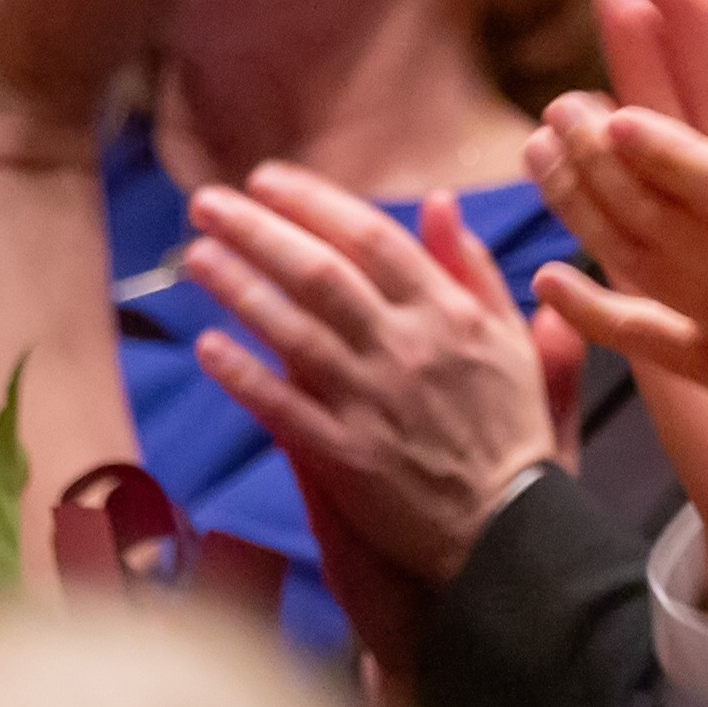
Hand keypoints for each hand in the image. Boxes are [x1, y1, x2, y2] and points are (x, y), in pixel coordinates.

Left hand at [182, 166, 560, 585]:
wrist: (510, 527)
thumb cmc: (511, 430)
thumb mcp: (509, 338)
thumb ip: (473, 268)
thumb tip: (439, 202)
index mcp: (450, 314)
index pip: (372, 238)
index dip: (312, 203)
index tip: (266, 179)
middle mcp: (408, 348)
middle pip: (320, 273)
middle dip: (257, 231)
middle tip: (206, 203)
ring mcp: (373, 402)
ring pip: (292, 331)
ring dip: (239, 289)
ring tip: (196, 256)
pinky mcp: (346, 455)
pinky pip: (282, 407)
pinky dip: (243, 374)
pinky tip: (206, 345)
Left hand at [573, 0, 707, 619]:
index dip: (660, 149)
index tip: (610, 110)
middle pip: (662, 215)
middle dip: (601, 160)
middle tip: (559, 108)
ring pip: (642, 264)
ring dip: (584, 209)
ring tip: (540, 154)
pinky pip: (648, 341)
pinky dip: (593, 313)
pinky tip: (549, 277)